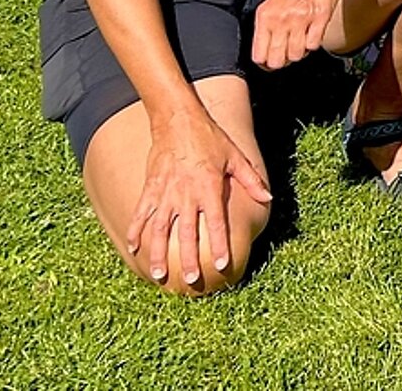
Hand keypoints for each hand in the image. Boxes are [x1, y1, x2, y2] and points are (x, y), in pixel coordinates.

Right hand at [129, 106, 271, 289]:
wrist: (177, 121)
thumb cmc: (210, 138)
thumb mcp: (235, 156)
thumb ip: (251, 179)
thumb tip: (268, 198)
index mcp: (209, 187)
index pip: (215, 222)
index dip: (219, 245)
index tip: (222, 265)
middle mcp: (186, 194)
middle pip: (187, 233)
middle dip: (189, 258)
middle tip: (192, 280)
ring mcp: (165, 193)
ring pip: (160, 229)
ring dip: (159, 253)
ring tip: (160, 275)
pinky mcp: (149, 188)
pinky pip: (140, 214)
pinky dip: (136, 231)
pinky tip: (133, 248)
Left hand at [249, 0, 350, 68]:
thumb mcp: (273, 0)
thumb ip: (268, 24)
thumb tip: (267, 48)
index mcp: (265, 15)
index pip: (258, 55)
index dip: (266, 61)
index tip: (272, 58)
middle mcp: (281, 19)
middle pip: (277, 61)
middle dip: (283, 59)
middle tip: (288, 49)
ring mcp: (301, 19)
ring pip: (296, 55)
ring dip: (300, 50)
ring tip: (302, 37)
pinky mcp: (321, 17)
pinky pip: (314, 45)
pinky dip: (314, 42)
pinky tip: (313, 30)